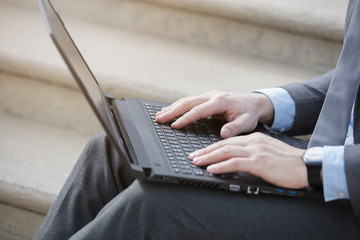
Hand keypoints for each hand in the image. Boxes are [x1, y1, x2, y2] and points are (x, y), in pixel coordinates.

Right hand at [156, 91, 273, 137]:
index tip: (174, 126)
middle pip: (188, 102)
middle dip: (172, 111)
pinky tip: (169, 111)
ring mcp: (208, 95)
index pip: (199, 111)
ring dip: (172, 108)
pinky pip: (190, 101)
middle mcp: (212, 96)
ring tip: (159, 116)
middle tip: (159, 119)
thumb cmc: (250, 114)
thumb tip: (224, 134)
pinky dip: (178, 106)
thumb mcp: (247, 123)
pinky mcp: (206, 98)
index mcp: (220, 102)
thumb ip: (235, 128)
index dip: (185, 118)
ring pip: (186, 100)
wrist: (254, 103)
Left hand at [189, 132, 307, 188]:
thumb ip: (252, 153)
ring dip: (209, 157)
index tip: (201, 152)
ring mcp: (255, 151)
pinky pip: (235, 162)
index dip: (212, 147)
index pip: (228, 141)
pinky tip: (212, 169)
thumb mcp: (267, 152)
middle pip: (223, 144)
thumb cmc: (288, 163)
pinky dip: (221, 166)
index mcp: (254, 139)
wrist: (307, 165)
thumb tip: (236, 160)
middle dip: (206, 151)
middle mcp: (252, 142)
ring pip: (226, 151)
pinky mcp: (259, 162)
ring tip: (196, 162)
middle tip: (193, 156)